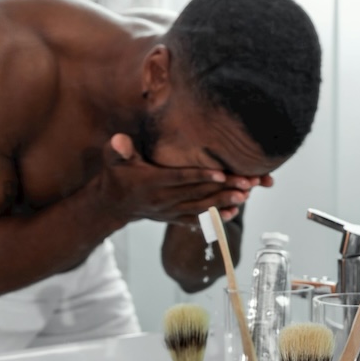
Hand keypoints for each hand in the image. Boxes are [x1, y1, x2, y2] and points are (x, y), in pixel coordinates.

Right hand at [93, 134, 252, 223]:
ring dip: (223, 202)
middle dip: (222, 188)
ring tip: (245, 196)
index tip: (221, 173)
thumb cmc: (117, 176)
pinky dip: (214, 218)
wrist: (113, 206)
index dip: (199, 176)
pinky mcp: (174, 219)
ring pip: (200, 208)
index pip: (179, 178)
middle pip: (196, 193)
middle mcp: (162, 200)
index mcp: (151, 182)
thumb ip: (118, 150)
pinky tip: (233, 213)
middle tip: (246, 182)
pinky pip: (197, 220)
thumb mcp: (113, 161)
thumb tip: (120, 140)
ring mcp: (169, 212)